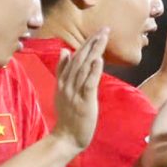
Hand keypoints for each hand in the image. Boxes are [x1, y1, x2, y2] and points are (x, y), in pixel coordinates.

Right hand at [51, 29, 107, 152]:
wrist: (65, 138)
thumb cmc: (67, 116)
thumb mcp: (62, 91)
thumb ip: (62, 71)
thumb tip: (64, 51)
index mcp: (63, 81)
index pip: (74, 57)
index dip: (86, 43)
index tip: (97, 31)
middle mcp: (67, 84)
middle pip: (80, 59)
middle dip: (92, 42)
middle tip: (105, 28)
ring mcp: (74, 93)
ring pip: (84, 68)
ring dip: (94, 51)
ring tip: (103, 37)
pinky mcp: (83, 102)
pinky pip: (88, 84)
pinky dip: (93, 71)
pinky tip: (99, 59)